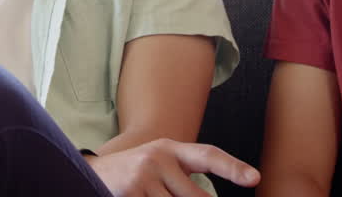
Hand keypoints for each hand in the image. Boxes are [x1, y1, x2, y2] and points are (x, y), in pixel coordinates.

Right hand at [88, 138, 260, 196]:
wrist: (86, 174)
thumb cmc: (133, 178)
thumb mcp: (158, 169)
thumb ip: (183, 182)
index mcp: (170, 149)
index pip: (209, 155)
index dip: (233, 167)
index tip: (254, 178)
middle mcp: (159, 156)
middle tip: (172, 196)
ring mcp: (144, 174)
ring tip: (150, 195)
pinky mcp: (133, 191)